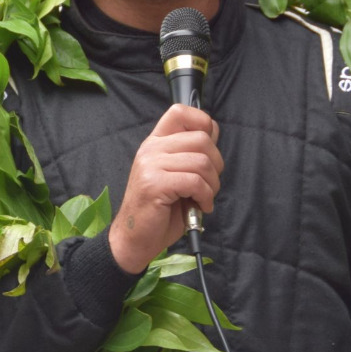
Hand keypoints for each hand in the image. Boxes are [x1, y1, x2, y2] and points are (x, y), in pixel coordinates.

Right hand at [107, 104, 222, 272]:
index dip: (202, 123)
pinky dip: (205, 196)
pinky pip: (194, 181)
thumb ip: (191, 153)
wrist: (134, 239)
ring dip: (212, 185)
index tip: (208, 149)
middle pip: (201, 139)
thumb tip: (213, 130)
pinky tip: (199, 206)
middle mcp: (151, 149)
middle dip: (216, 165)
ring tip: (203, 198)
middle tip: (209, 185)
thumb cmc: (159, 210)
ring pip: (201, 162)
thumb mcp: (177, 174)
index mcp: (155, 143)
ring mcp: (150, 165)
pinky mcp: (154, 183)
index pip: (179, 112)